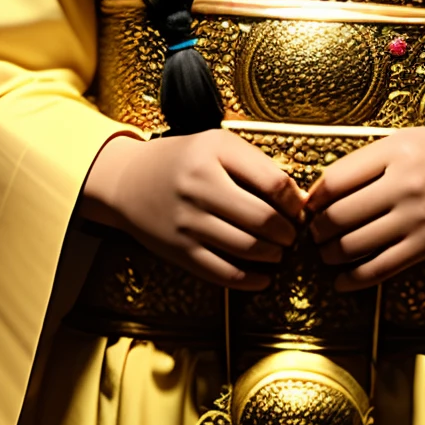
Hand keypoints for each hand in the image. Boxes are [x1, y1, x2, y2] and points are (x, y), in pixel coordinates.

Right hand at [82, 131, 306, 289]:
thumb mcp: (216, 144)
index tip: (299, 208)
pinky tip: (264, 278)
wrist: (126, 181)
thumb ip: (255, 164)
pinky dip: (250, 280)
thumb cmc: (180, 160)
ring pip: (247, 248)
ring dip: (274, 255)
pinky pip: (223, 273)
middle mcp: (199, 187)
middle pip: (263, 219)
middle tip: (293, 234)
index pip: (273, 182)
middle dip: (288, 232)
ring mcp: (187, 222)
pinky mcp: (179, 251)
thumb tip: (297, 198)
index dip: (295, 200)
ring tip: (279, 251)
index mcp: (213, 154)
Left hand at [306, 118, 424, 288]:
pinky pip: (382, 268)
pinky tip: (341, 282)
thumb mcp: (403, 141)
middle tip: (313, 232)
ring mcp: (417, 218)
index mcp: (393, 153)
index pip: (334, 181)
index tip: (309, 205)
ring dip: (330, 254)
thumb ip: (364, 162)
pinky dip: (354, 279)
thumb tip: (320, 192)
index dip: (313, 198)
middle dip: (317, 229)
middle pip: (339, 216)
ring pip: (355, 246)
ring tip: (326, 252)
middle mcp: (403, 185)